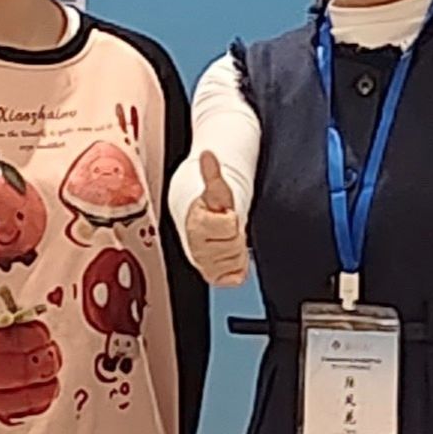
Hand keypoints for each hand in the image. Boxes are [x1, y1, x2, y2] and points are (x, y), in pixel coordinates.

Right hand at [186, 150, 250, 285]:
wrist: (201, 229)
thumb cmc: (209, 210)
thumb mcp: (215, 191)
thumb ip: (212, 173)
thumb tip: (208, 154)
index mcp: (196, 226)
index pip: (228, 226)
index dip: (231, 219)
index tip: (225, 215)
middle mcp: (197, 250)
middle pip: (234, 246)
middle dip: (235, 236)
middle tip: (227, 230)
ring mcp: (205, 266)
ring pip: (235, 262)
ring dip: (236, 251)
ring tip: (227, 241)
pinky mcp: (215, 279)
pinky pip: (235, 277)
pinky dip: (237, 268)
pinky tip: (229, 256)